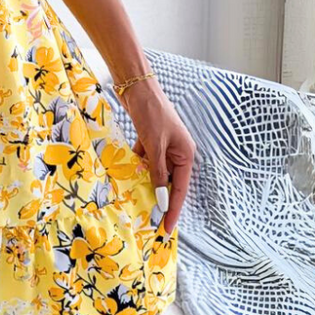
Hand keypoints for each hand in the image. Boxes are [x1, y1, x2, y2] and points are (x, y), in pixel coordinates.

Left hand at [120, 77, 195, 230]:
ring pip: (156, 172)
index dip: (174, 209)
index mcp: (186, 154)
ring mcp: (164, 146)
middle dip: (161, 201)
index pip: (180, 189)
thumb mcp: (154, 145)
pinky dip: (138, 168)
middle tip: (152, 222)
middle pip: (170, 183)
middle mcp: (178, 152)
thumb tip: (162, 199)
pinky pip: (146, 160)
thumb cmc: (150, 113)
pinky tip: (128, 177)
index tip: (166, 228)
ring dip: (148, 185)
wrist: (137, 86)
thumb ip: (158, 172)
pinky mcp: (150, 140)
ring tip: (139, 205)